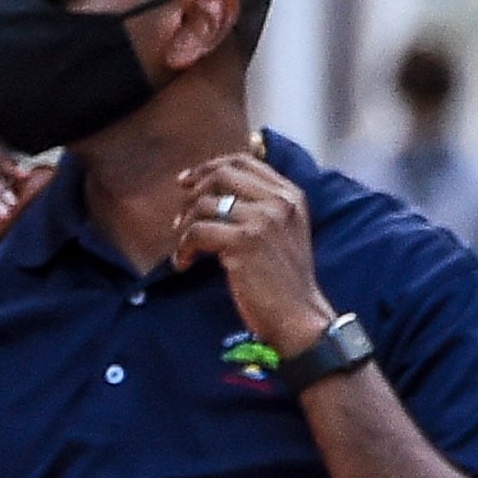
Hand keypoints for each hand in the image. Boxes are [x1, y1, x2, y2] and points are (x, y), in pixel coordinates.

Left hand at [172, 152, 331, 355]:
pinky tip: (184, 263)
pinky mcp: (244, 242)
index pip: (244, 161)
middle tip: (179, 219)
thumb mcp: (283, 231)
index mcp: (291, 195)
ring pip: (204, 203)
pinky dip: (183, 247)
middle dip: (192, 193)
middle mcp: (280, 201)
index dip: (209, 167)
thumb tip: (212, 187)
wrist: (297, 315)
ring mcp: (263, 220)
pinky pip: (197, 231)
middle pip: (221, 174)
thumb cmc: (283, 279)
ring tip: (183, 247)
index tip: (186, 183)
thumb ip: (260, 206)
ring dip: (185, 226)